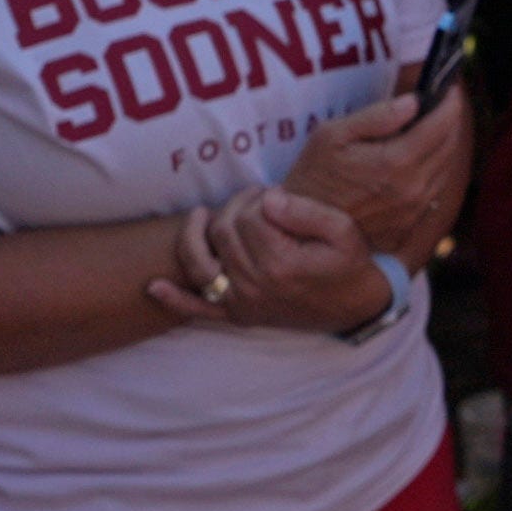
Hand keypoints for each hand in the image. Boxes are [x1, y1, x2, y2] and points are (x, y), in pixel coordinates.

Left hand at [146, 186, 385, 331]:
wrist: (356, 308)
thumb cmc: (351, 265)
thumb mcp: (343, 231)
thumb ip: (306, 210)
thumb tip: (268, 198)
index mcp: (280, 262)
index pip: (247, 216)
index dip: (258, 198)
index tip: (275, 195)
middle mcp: (254, 285)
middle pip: (222, 232)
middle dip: (235, 208)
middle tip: (256, 202)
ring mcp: (242, 302)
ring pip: (200, 261)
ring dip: (194, 235)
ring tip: (201, 216)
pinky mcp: (238, 314)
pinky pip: (199, 309)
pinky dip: (175, 299)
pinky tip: (155, 286)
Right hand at [282, 80, 466, 253]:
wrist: (304, 226)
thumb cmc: (313, 174)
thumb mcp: (333, 135)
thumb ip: (376, 117)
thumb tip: (413, 102)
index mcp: (396, 163)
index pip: (440, 126)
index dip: (450, 104)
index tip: (450, 89)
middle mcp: (413, 188)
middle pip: (449, 147)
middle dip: (449, 122)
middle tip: (442, 105)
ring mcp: (414, 209)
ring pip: (445, 169)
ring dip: (443, 147)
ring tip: (430, 129)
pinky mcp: (411, 223)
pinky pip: (434, 190)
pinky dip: (434, 170)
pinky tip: (418, 159)